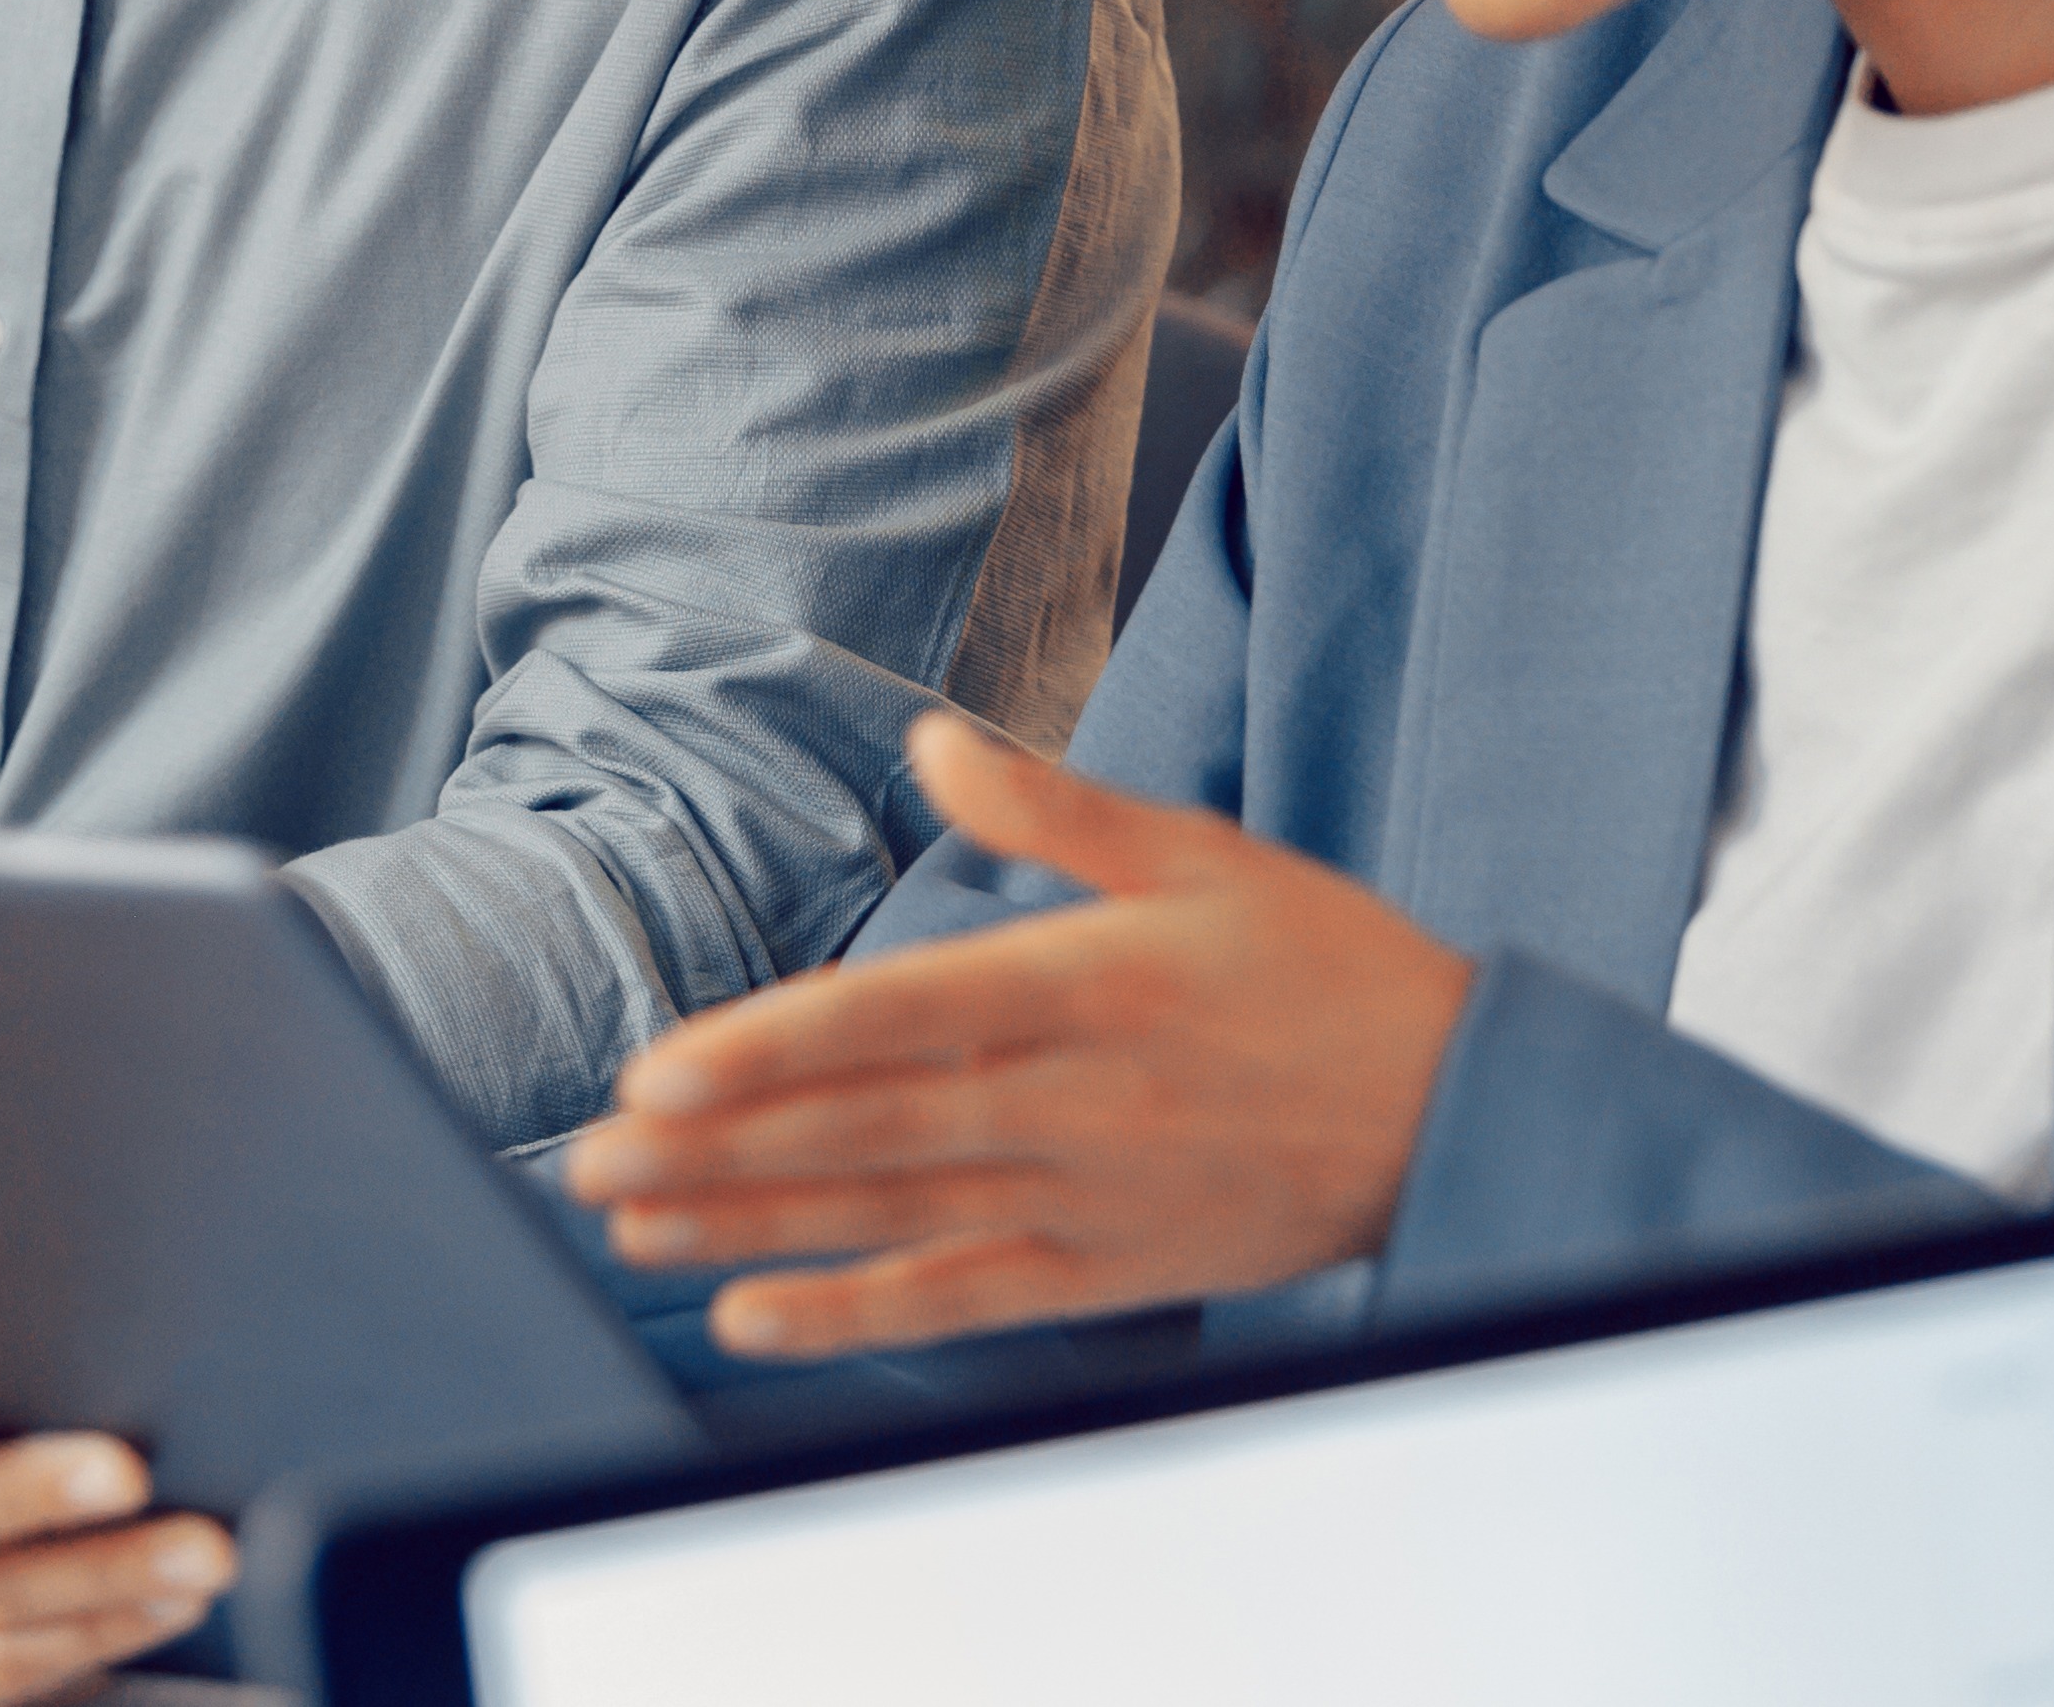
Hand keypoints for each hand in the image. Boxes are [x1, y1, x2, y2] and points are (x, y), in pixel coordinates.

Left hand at [555, 711, 1473, 1358]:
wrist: (1463, 1107)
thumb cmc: (1327, 968)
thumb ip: (1053, 807)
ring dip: (752, 1225)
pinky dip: (856, 1317)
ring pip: (892, 1217)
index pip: (900, 1019)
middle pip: (867, 1128)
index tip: (663, 1067)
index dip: (774, 1049)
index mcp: (1090, 984)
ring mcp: (1089, 1196)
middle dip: (719, 1148)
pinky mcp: (1108, 1271)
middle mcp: (1077, 1100)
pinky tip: (753, 1317)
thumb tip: (931, 737)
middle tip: (590, 1156)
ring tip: (633, 1222)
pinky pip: (963, 1300)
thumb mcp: (1203, 854)